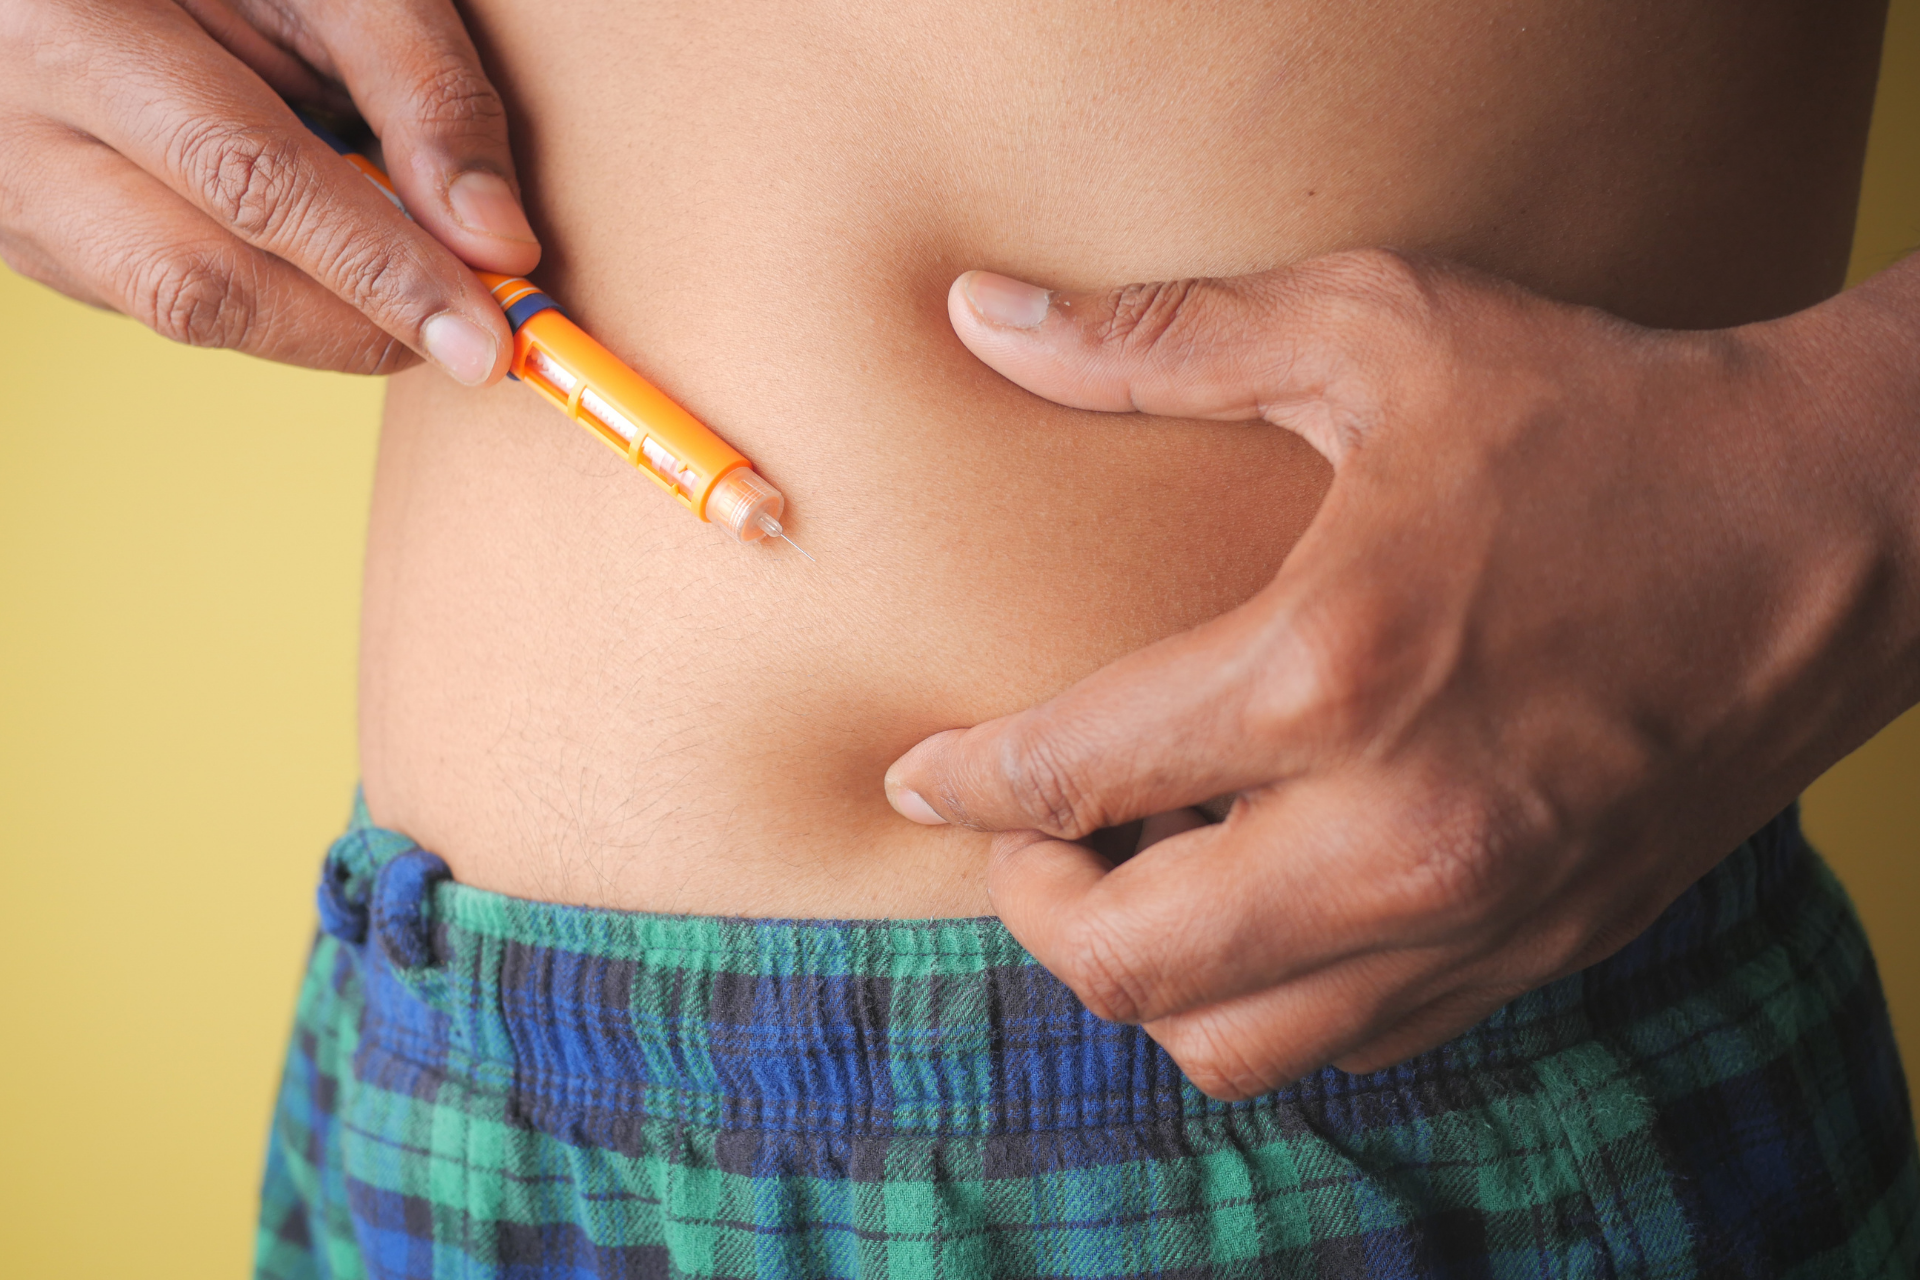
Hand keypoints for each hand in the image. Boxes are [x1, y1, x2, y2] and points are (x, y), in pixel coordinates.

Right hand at [0, 0, 538, 381]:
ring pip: (187, 314)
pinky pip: (173, 301)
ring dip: (319, 316)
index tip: (483, 336)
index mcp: (73, 29)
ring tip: (396, 268)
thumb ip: (417, 88)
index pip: (249, 179)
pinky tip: (308, 241)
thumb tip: (497, 240)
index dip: (381, 269)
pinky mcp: (42, 245)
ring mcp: (17, 203)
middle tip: (468, 333)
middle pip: (201, 285)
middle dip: (355, 326)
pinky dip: (272, 292)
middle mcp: (19, 133)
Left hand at [885, 252, 1919, 1098]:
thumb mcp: (1381, 334)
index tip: (920, 773)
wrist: (1845, 528)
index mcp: (1331, 673)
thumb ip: (1164, 341)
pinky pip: (1343, 1041)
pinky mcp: (1537, 953)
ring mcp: (1474, 919)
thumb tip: (986, 321)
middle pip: (1123, 964)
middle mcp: (1396, 834)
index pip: (1069, 780)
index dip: (961, 784)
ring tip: (1134, 873)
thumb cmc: (1607, 418)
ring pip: (1227, 1045)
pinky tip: (1261, 891)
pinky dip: (1262, 992)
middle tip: (1024, 834)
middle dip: (1031, 904)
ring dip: (1142, 974)